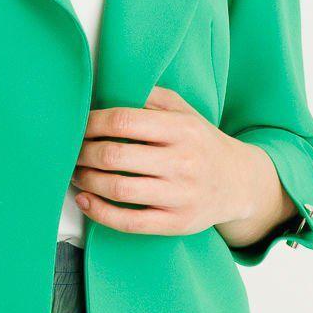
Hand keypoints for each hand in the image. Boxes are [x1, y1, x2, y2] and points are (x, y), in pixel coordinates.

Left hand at [69, 85, 294, 243]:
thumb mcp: (184, 112)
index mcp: (182, 129)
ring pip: (119, 189)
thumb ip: (150, 97)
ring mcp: (180, 195)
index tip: (78, 126)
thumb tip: (107, 89)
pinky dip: (100, 212)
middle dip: (84, 153)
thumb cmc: (201, 143)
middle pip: (116, 156)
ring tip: (77, 174)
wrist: (240, 183)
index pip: (124, 121)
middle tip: (72, 152)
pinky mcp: (176, 223)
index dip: (92, 124)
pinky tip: (86, 201)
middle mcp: (183, 161)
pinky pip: (129, 222)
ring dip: (87, 181)